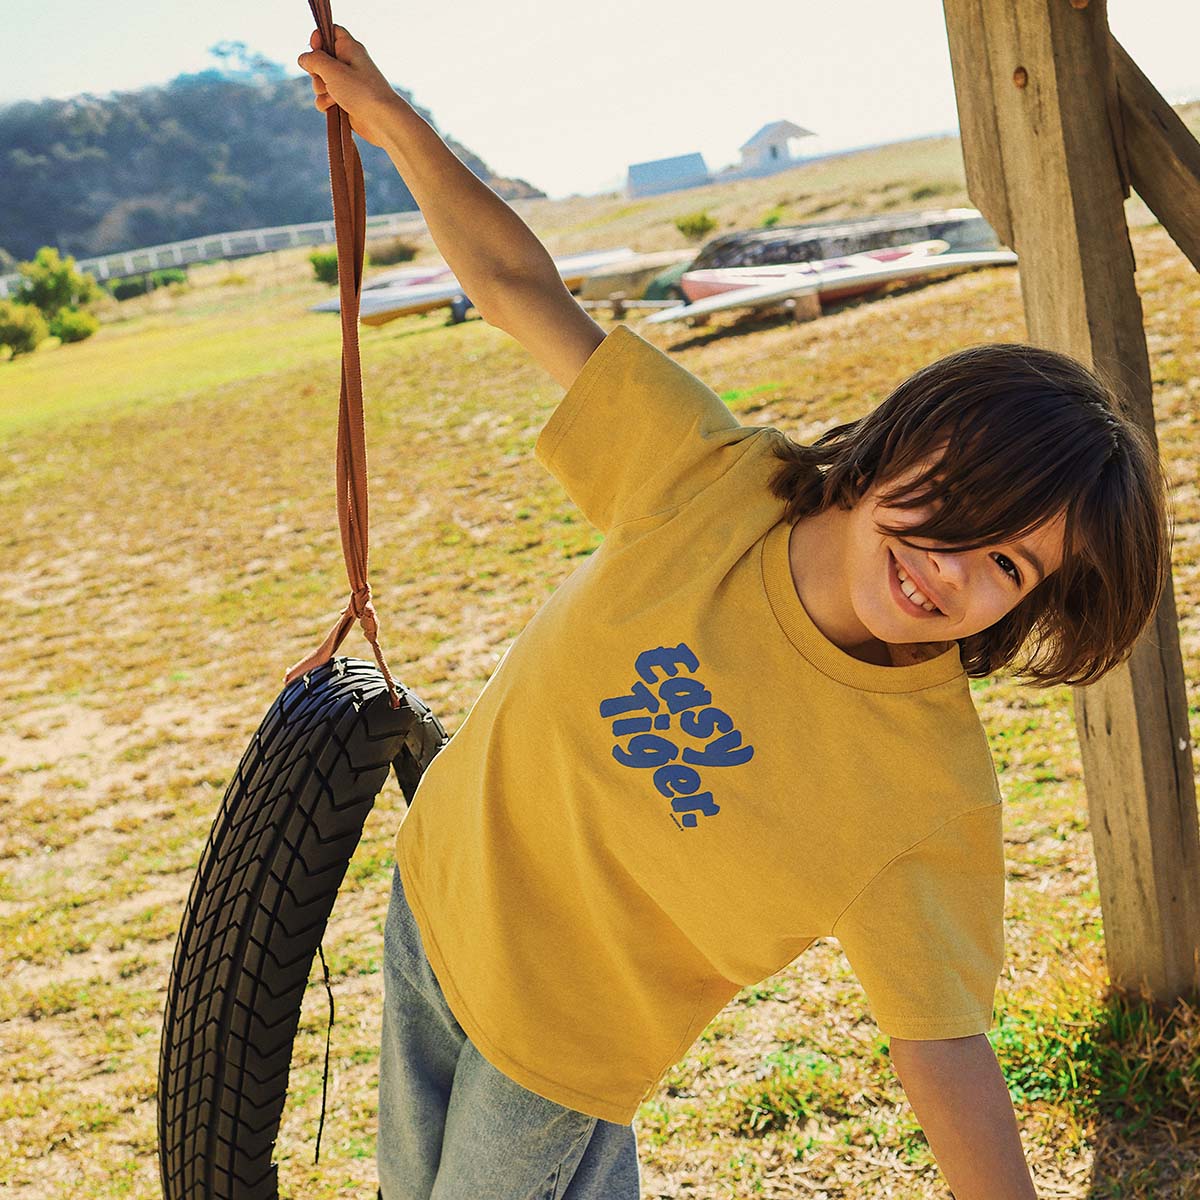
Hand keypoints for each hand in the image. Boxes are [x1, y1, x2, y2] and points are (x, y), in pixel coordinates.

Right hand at [297, 25, 396, 146]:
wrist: (382, 121)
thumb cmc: (361, 92)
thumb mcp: (332, 69)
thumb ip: (314, 60)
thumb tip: (303, 58)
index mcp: (350, 48)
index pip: (332, 32)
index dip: (320, 37)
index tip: (314, 47)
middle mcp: (349, 64)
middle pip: (320, 60)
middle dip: (316, 70)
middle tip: (325, 78)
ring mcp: (347, 84)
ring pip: (321, 81)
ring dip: (320, 89)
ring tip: (333, 96)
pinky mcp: (345, 102)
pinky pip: (325, 99)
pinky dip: (326, 103)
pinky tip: (334, 107)